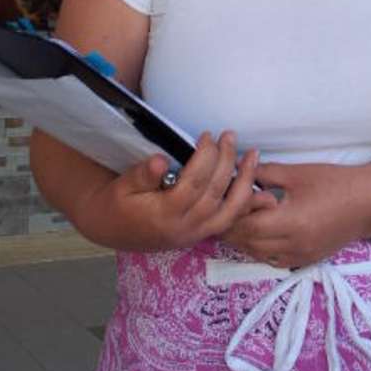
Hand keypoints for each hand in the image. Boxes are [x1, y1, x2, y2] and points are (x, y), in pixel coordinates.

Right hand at [76, 131, 275, 251]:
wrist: (112, 229)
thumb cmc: (117, 203)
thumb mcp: (123, 186)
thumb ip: (143, 174)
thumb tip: (161, 161)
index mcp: (164, 214)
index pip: (193, 183)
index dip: (204, 157)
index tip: (207, 135)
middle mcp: (185, 227)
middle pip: (215, 193)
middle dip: (226, 161)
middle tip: (229, 135)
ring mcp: (197, 233)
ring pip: (231, 210)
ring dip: (245, 182)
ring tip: (253, 156)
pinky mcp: (203, 234)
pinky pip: (231, 220)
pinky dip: (246, 204)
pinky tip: (259, 187)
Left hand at [223, 161, 370, 267]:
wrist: (370, 202)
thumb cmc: (334, 182)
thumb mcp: (297, 173)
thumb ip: (264, 173)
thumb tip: (238, 170)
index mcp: (291, 222)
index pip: (246, 224)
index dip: (230, 212)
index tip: (222, 197)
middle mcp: (293, 245)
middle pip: (248, 242)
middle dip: (232, 226)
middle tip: (222, 208)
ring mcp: (299, 256)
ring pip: (257, 254)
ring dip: (243, 239)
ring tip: (236, 217)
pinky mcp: (306, 260)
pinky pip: (272, 260)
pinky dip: (259, 248)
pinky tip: (257, 231)